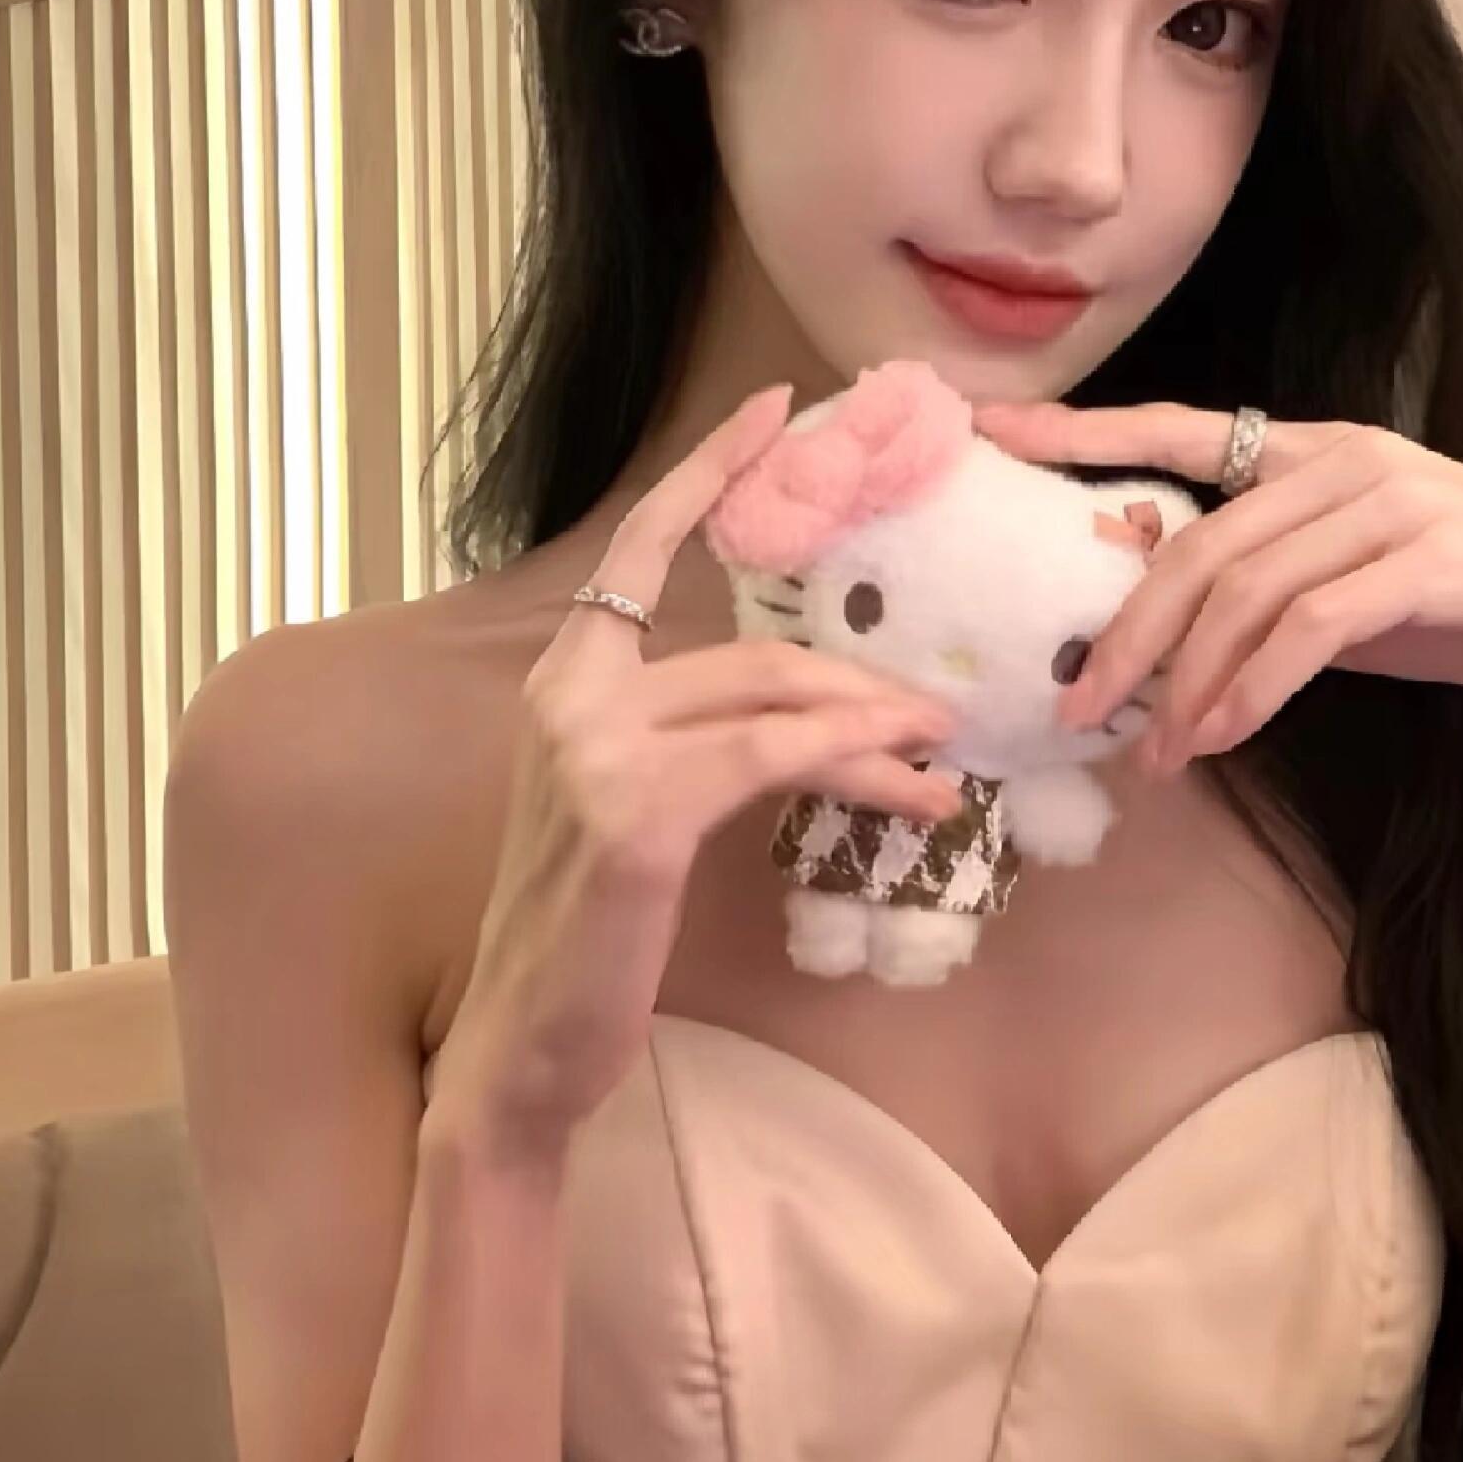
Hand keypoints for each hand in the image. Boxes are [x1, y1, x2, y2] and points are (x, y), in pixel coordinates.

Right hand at [426, 384, 959, 1163]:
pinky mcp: (638, 815)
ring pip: (776, 702)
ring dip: (875, 728)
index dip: (708, 471)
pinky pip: (772, 757)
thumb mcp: (631, 809)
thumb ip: (691, 737)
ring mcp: (596, 752)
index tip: (772, 409)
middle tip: (938, 711)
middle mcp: (570, 696)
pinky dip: (851, 762)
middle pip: (753, 652)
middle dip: (858, 683)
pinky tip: (907, 787)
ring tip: (940, 756)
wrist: (521, 1052)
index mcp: (565, 681)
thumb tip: (813, 706)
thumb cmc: (585, 934)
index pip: (639, 547)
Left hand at [971, 399, 1462, 772]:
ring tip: (1152, 752)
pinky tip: (1219, 737)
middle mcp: (1342, 457)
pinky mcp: (1430, 561)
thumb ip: (1268, 590)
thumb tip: (1157, 626)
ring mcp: (1389, 502)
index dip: (1078, 432)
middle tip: (1077, 702)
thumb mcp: (1358, 588)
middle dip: (1126, 630)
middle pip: (1195, 540)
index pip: (1173, 429)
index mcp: (1314, 447)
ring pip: (1244, 589)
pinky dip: (1252, 687)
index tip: (989, 433)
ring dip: (1185, 682)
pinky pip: (1310, 628)